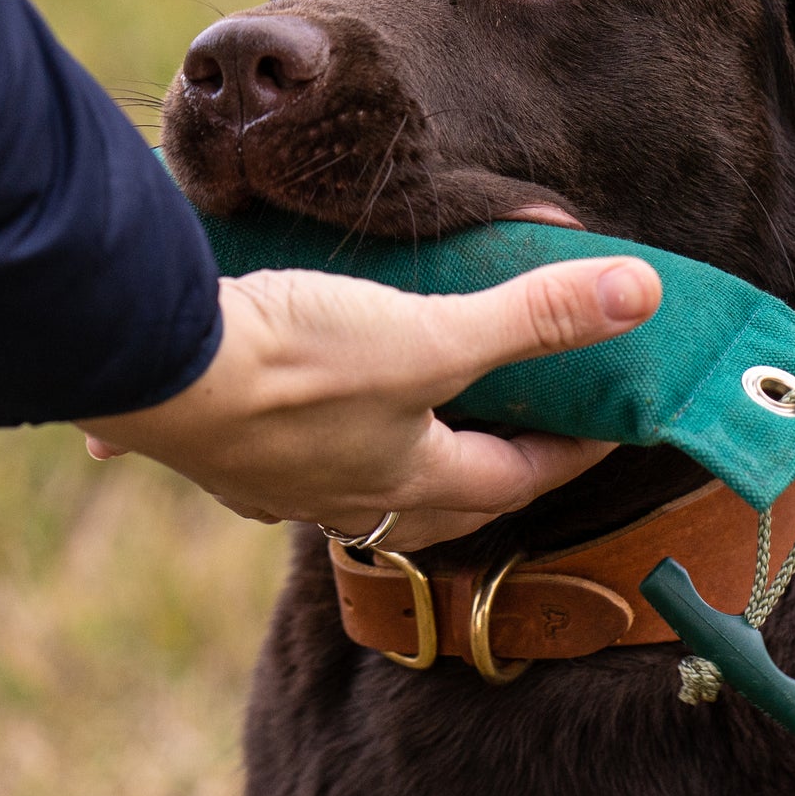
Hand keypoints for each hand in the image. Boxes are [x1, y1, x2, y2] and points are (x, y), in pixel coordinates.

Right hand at [76, 257, 661, 550]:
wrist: (152, 368)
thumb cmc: (294, 363)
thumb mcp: (428, 333)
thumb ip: (532, 316)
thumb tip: (642, 295)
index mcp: (408, 482)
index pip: (517, 478)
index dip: (572, 451)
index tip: (610, 422)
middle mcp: (345, 498)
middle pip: (439, 500)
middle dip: (488, 471)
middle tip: (524, 430)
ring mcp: (275, 483)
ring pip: (354, 486)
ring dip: (393, 463)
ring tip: (412, 426)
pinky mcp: (219, 453)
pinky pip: (275, 460)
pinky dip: (296, 444)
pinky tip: (277, 423)